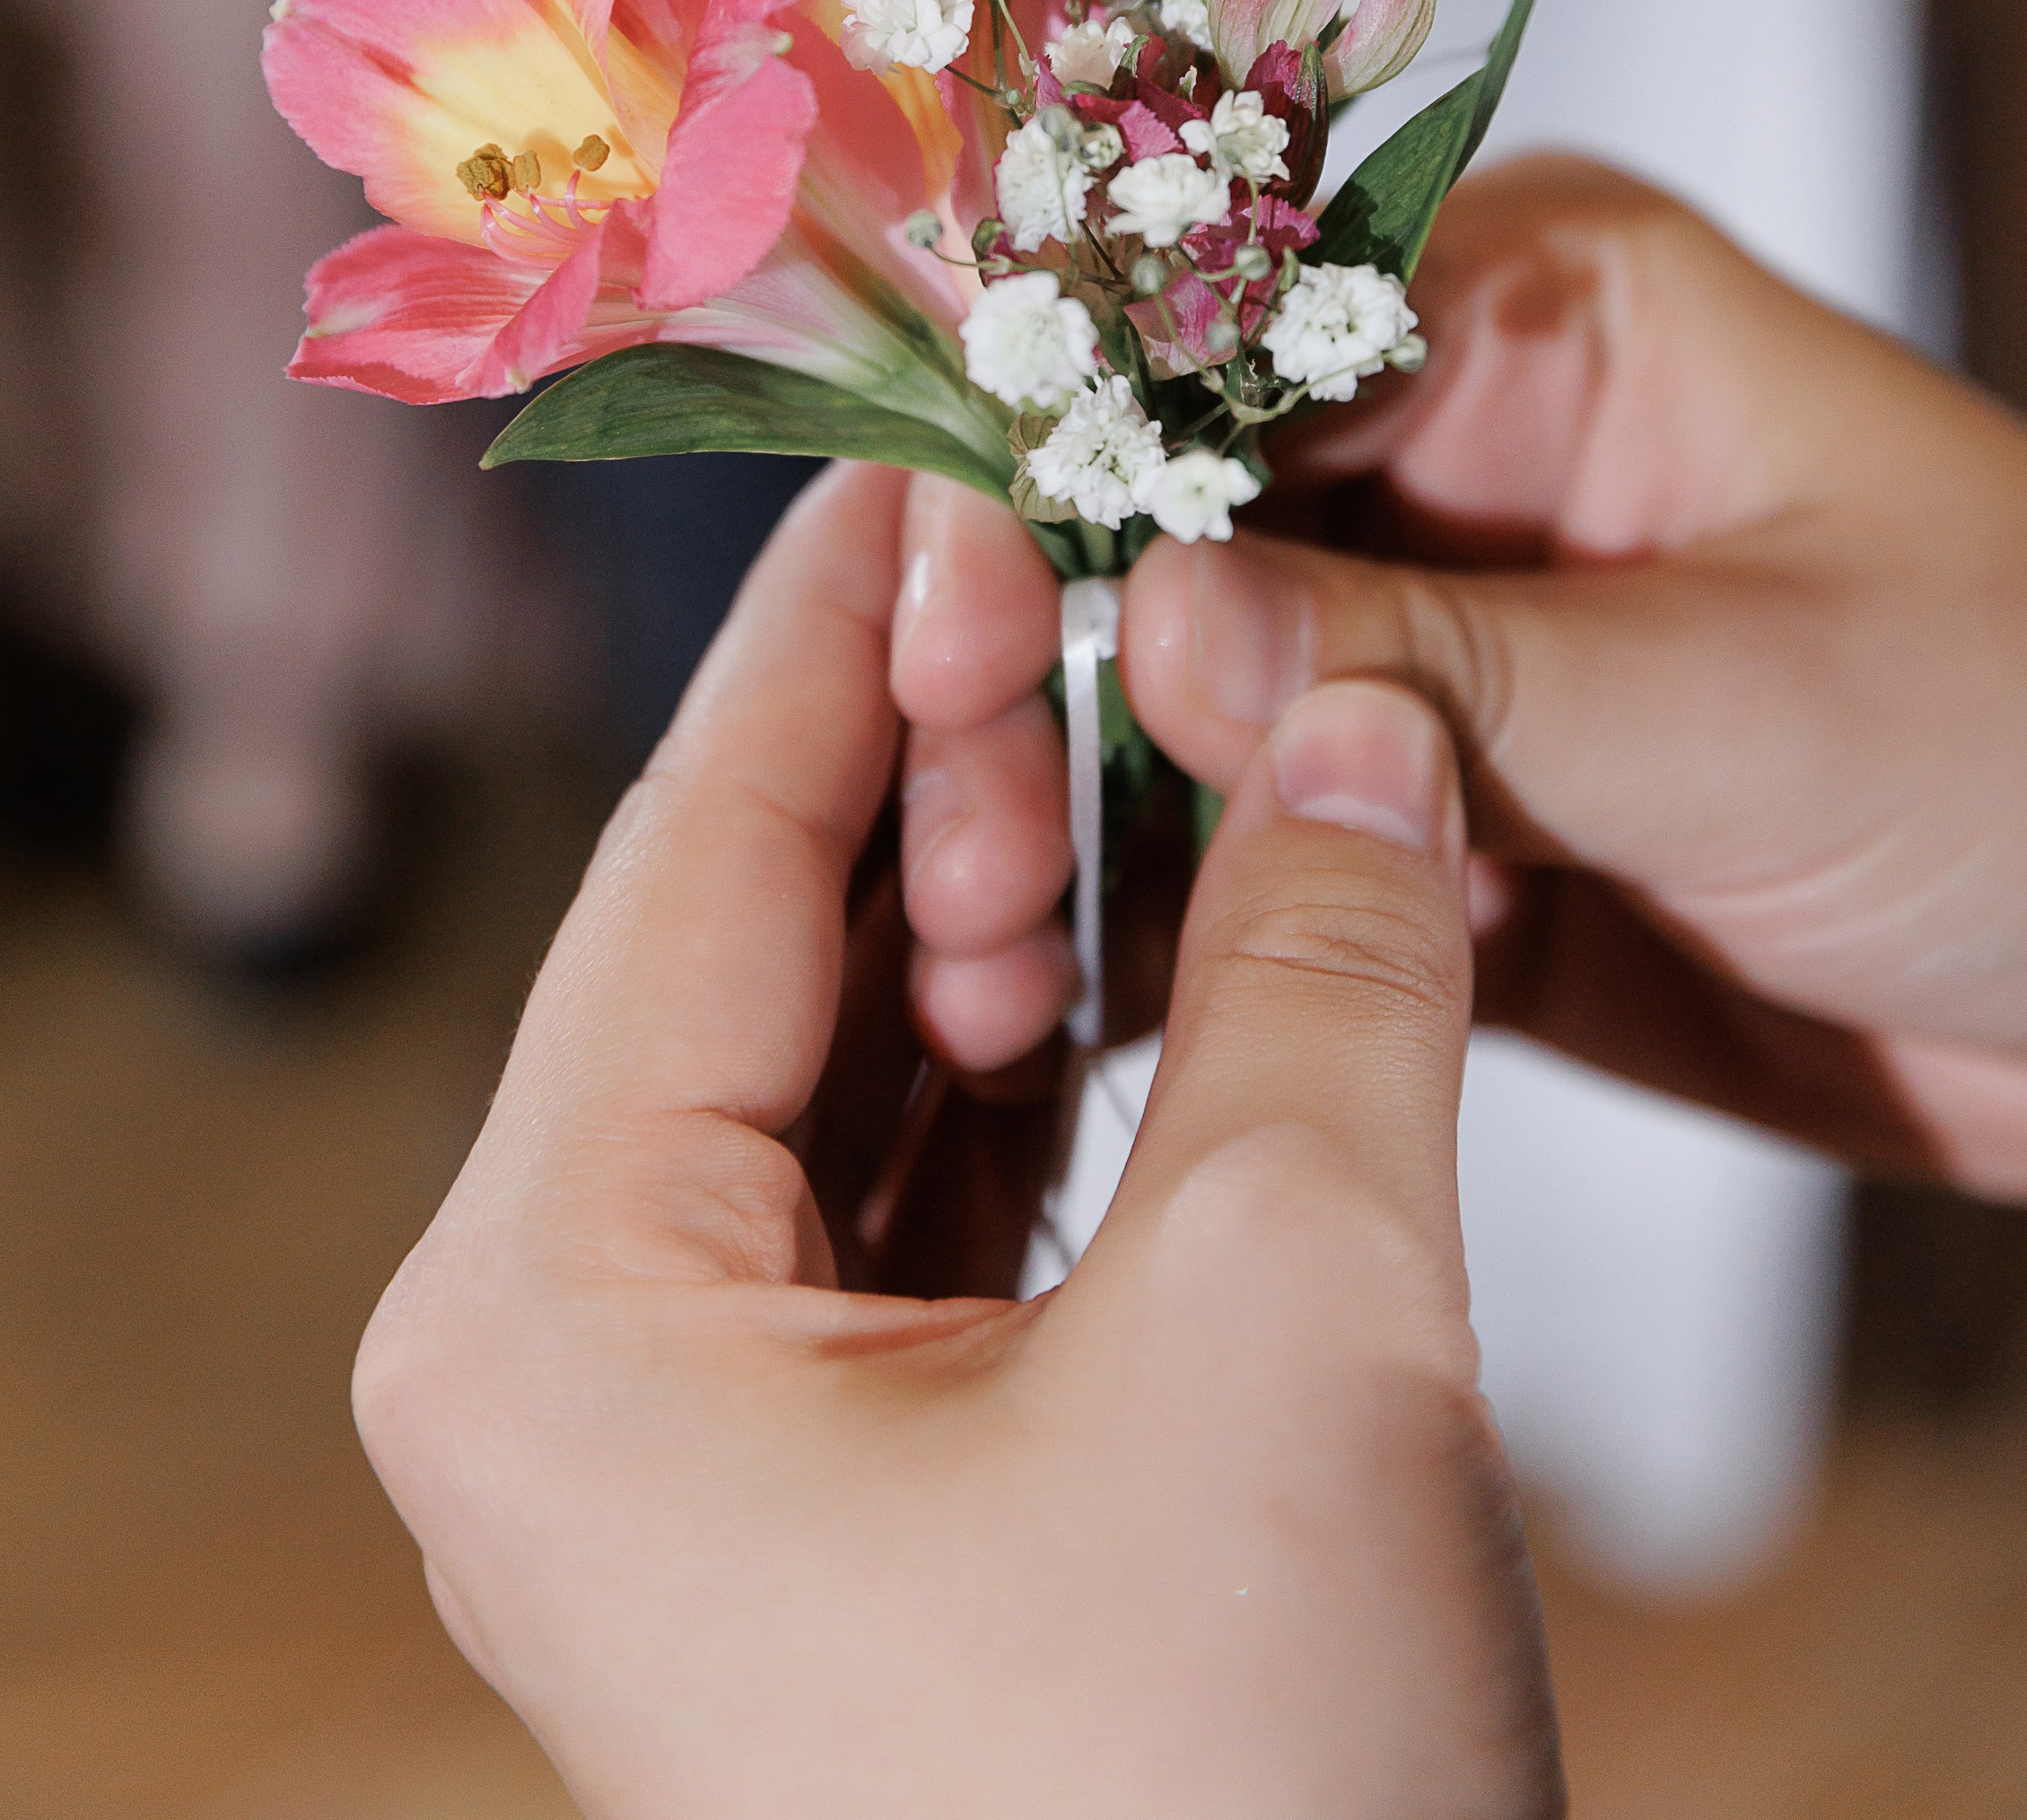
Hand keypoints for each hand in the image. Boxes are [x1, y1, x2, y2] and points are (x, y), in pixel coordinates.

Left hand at [355, 460, 1558, 1819]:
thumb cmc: (1216, 1807)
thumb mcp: (1299, 1320)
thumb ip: (1328, 966)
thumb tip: (1372, 720)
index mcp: (558, 1307)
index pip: (701, 852)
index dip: (843, 624)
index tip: (944, 440)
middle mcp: (582, 1356)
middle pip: (766, 935)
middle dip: (946, 744)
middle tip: (1095, 551)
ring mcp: (712, 1436)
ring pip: (857, 1051)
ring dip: (1017, 886)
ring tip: (1161, 712)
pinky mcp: (857, 1488)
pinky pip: (927, 1184)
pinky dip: (1060, 1047)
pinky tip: (1182, 923)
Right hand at [891, 159, 2026, 1202]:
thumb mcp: (1750, 692)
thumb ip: (1451, 665)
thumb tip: (1150, 617)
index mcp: (1536, 310)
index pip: (1226, 333)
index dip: (1074, 460)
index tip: (945, 608)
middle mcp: (1454, 452)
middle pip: (1164, 517)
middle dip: (1043, 658)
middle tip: (944, 817)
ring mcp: (1436, 643)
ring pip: (1182, 695)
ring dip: (1078, 803)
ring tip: (975, 939)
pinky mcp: (1442, 820)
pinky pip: (1258, 848)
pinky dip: (1168, 919)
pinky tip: (1058, 1006)